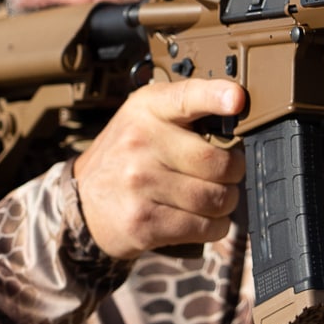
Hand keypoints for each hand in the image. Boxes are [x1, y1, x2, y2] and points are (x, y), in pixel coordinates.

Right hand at [72, 79, 246, 259]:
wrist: (84, 201)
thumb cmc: (129, 154)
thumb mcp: (146, 116)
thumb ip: (187, 108)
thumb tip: (239, 107)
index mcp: (148, 108)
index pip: (186, 97)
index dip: (215, 96)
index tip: (237, 98)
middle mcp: (141, 142)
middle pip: (218, 163)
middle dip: (233, 172)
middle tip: (225, 173)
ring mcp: (140, 184)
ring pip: (216, 199)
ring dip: (226, 203)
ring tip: (212, 197)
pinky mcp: (143, 222)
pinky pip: (204, 227)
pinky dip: (214, 227)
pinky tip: (201, 219)